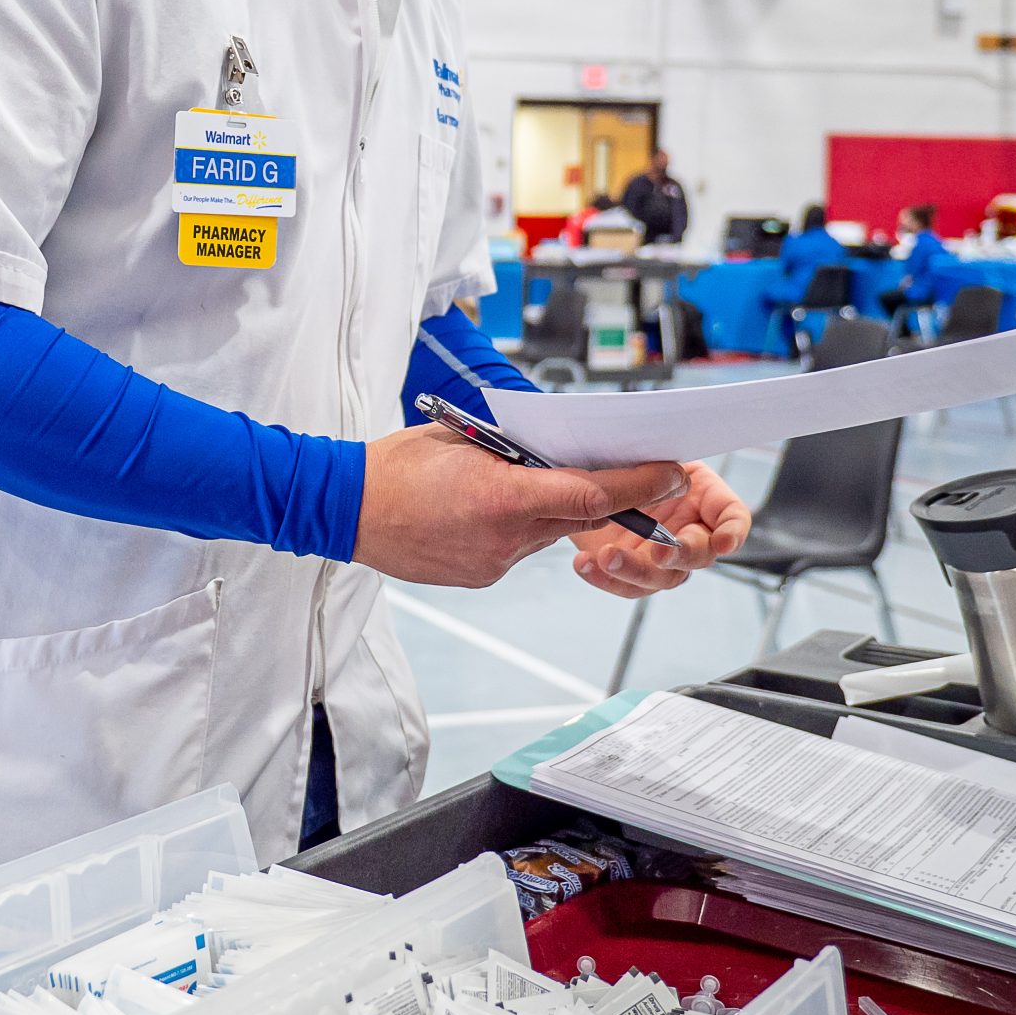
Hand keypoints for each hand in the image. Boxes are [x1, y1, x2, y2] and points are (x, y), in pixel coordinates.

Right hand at [352, 424, 685, 588]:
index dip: (639, 485)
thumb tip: (553, 449)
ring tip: (526, 482)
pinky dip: (521, 526)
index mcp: (499, 496)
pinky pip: (521, 548)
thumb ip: (512, 449)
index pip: (590, 493)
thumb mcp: (458, 439)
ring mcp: (492, 563)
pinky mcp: (481, 575)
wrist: (344, 510)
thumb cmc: (393, 467)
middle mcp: (503, 538)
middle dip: (614, 497)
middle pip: (582, 517)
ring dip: (557, 509)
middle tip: (640, 475)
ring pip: (551, 534)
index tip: (671, 472)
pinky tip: (492, 509)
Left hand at [569, 460, 751, 598]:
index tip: (723, 543)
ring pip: (661, 577)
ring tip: (606, 556)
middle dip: (681, 555)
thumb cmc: (627, 462)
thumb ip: (657, 471)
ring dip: (635, 570)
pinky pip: (624, 583)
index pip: (732, 516)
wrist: (588, 477)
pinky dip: (604, 577)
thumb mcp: (644, 458)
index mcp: (702, 498)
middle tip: (659, 551)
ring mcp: (661, 555)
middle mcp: (687, 531)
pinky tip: (585, 564)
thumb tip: (670, 479)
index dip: (733, 531)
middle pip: (699, 555)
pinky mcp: (631, 570)